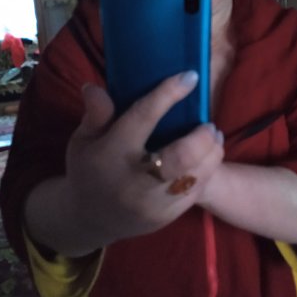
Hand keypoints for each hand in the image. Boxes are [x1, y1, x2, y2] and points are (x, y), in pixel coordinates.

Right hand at [66, 71, 223, 244]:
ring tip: (213, 136)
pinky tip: (206, 157)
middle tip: (209, 123)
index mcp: (113, 153)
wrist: (89, 219)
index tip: (190, 77)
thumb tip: (95, 87)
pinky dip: (206, 170)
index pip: (143, 118)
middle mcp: (135, 179)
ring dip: (212, 152)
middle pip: (182, 156)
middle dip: (202, 136)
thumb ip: (95, 114)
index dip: (168, 94)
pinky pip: (196, 191)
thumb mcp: (83, 140)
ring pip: (196, 175)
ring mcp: (153, 202)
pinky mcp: (167, 216)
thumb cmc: (89, 170)